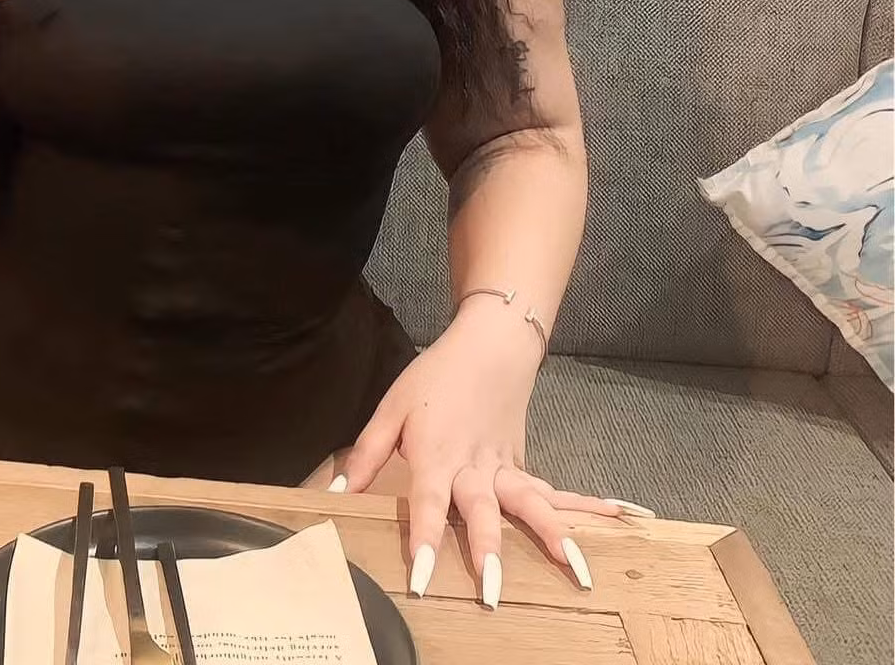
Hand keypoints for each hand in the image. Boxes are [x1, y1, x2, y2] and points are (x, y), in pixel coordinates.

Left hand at [337, 301, 652, 607]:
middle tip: (493, 592)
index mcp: (435, 454)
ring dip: (552, 537)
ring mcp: (504, 465)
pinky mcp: (521, 463)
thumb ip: (364, 455)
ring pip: (531, 504)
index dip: (426, 541)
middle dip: (489, 552)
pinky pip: (547, 493)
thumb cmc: (433, 377)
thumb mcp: (390, 409)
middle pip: (483, 511)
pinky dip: (576, 514)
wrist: (489, 345)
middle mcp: (473, 466)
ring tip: (576, 571)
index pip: (428, 505)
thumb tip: (338, 495)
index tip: (423, 580)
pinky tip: (600, 533)